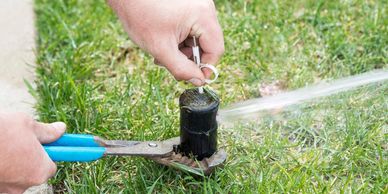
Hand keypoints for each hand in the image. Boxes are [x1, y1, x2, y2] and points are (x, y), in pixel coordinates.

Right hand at [0, 112, 65, 193]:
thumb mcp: (28, 125)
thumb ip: (47, 132)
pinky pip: (1, 178)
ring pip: (13, 177)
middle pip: (31, 173)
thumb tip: (61, 129)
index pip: (51, 167)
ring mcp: (4, 190)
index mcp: (39, 171)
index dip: (47, 154)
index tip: (43, 147)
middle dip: (27, 160)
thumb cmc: (2, 130)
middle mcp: (23, 186)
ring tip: (3, 147)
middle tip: (17, 143)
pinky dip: (0, 169)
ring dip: (11, 165)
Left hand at [108, 0, 223, 85]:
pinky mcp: (189, 4)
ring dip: (182, 49)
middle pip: (207, 43)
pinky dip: (180, 37)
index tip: (194, 78)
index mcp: (203, 15)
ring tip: (161, 50)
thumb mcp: (160, 48)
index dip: (206, 67)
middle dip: (189, 57)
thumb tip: (198, 81)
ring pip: (198, 37)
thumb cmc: (140, 15)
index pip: (216, 49)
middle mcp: (205, 7)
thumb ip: (181, 68)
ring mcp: (197, 4)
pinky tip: (164, 39)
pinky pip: (192, 27)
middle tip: (169, 63)